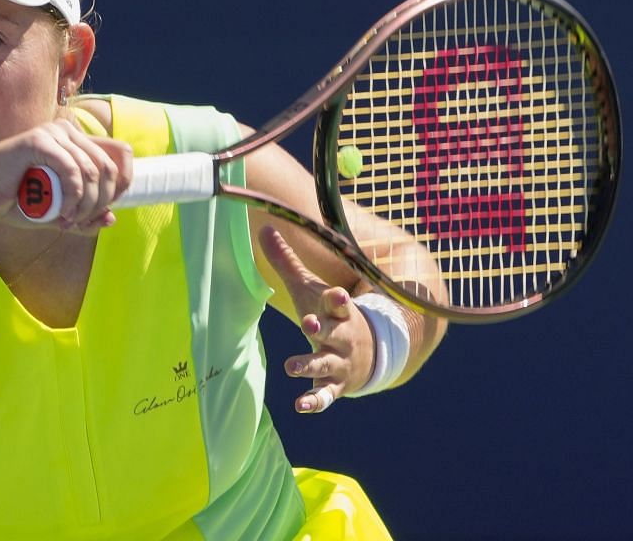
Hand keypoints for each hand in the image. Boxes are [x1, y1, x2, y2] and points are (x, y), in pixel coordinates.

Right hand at [0, 118, 132, 230]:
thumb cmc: (15, 200)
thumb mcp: (56, 213)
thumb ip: (83, 216)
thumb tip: (111, 218)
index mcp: (76, 141)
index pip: (119, 153)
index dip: (122, 183)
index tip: (106, 208)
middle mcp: (68, 132)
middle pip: (108, 166)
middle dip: (101, 200)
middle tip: (82, 220)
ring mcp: (53, 133)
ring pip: (91, 170)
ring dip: (85, 203)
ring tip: (68, 220)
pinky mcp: (39, 140)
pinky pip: (71, 169)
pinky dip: (72, 196)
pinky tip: (63, 212)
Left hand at [261, 225, 373, 413]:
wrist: (367, 353)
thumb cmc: (329, 314)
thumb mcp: (310, 289)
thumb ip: (287, 261)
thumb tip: (265, 228)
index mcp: (337, 311)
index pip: (338, 303)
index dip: (337, 298)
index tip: (337, 293)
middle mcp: (342, 336)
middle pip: (334, 332)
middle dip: (323, 329)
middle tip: (309, 324)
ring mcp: (340, 361)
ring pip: (326, 363)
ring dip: (310, 364)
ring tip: (291, 366)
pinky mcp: (335, 384)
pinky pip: (326, 394)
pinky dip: (315, 400)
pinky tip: (300, 405)